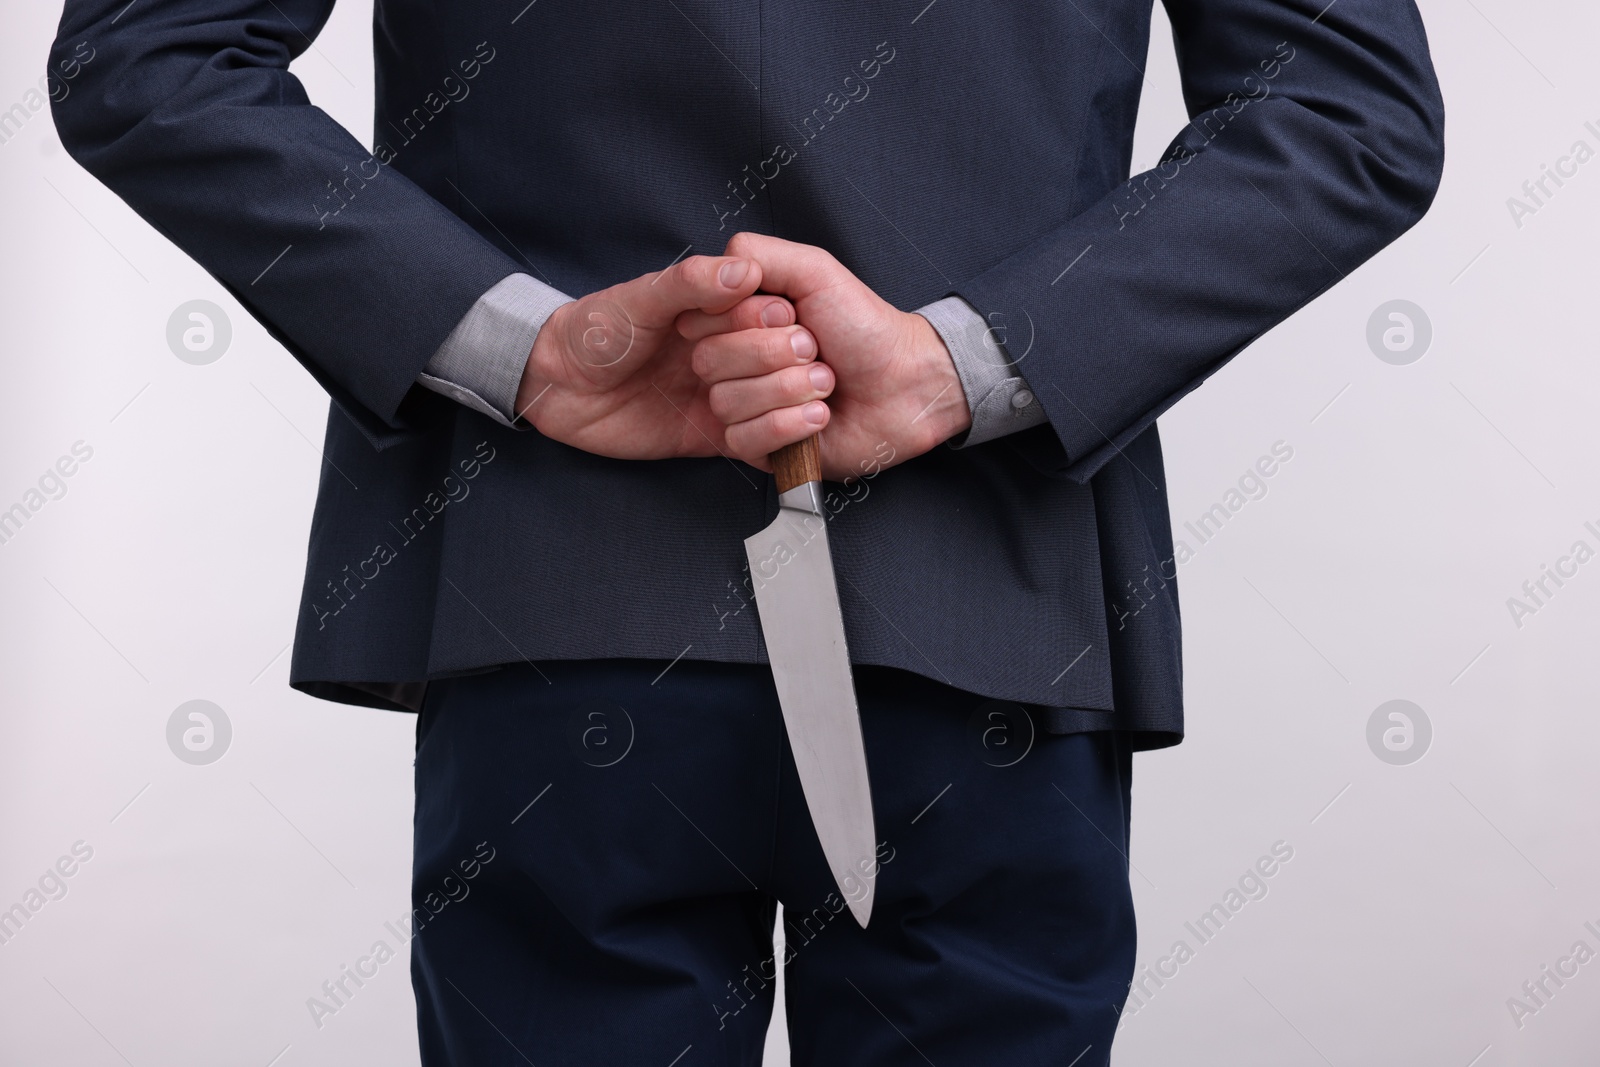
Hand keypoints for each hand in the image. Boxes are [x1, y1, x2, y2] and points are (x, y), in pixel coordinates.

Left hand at [515, 255, 794, 460]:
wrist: (560, 388)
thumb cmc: (596, 331)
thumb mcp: (640, 298)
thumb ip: (691, 282)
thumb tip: (745, 271)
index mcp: (723, 309)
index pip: (775, 311)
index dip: (770, 320)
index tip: (758, 323)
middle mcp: (737, 350)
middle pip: (791, 354)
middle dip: (773, 360)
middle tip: (730, 366)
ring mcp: (734, 391)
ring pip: (788, 396)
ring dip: (778, 399)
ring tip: (738, 398)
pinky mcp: (722, 433)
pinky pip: (765, 439)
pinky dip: (775, 437)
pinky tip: (762, 431)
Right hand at [676, 233, 971, 481]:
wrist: (905, 383)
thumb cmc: (864, 327)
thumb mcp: (814, 272)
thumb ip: (758, 254)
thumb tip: (718, 262)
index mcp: (740, 323)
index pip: (698, 321)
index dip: (745, 320)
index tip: (789, 314)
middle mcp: (735, 365)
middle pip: (708, 362)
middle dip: (772, 354)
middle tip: (815, 350)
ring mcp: (744, 408)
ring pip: (726, 402)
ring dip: (789, 390)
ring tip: (826, 384)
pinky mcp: (760, 448)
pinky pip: (744, 439)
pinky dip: (790, 425)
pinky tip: (821, 417)